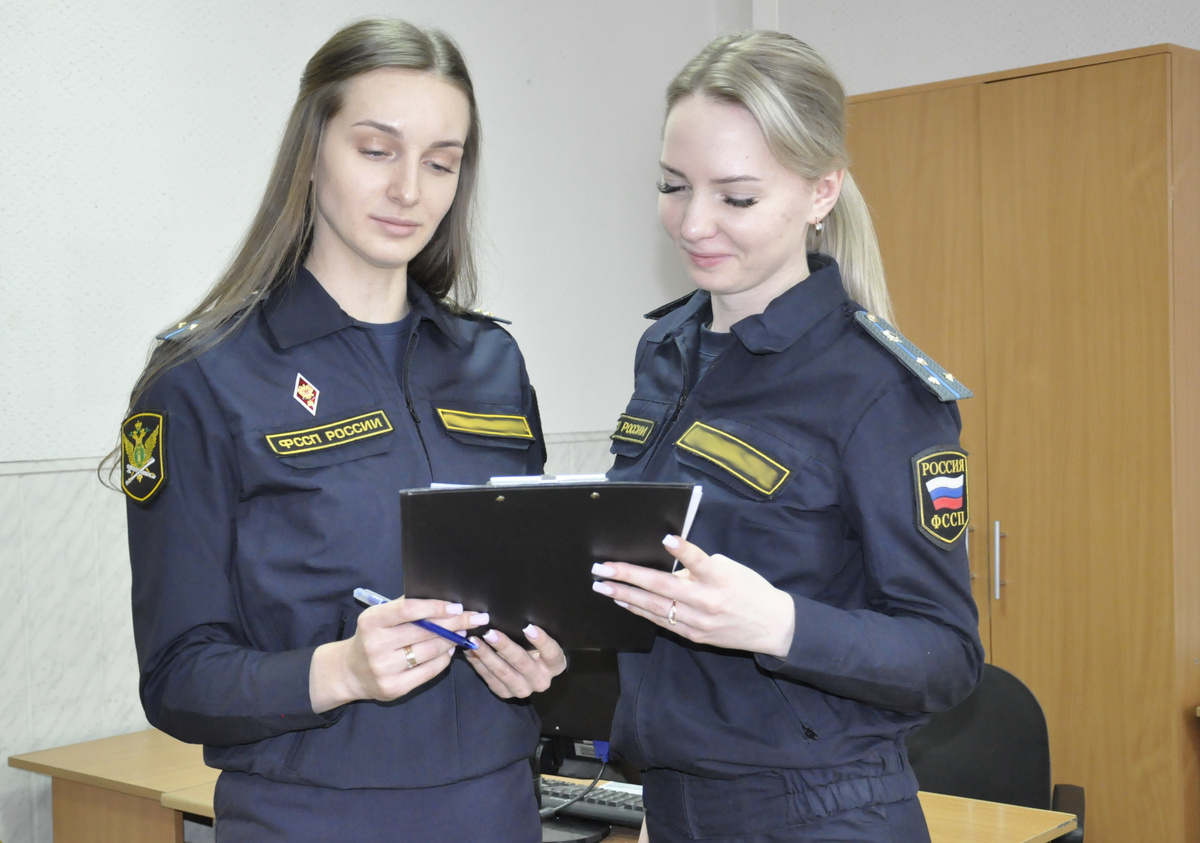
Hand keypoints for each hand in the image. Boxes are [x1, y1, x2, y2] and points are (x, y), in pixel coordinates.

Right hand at [309, 597, 487, 712]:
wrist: (350, 671)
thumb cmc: (373, 636)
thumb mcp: (380, 617)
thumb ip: (405, 607)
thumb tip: (444, 599)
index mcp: (371, 621)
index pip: (408, 610)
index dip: (435, 607)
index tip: (458, 606)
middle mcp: (375, 645)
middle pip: (424, 631)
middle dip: (455, 623)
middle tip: (475, 618)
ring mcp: (383, 669)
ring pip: (430, 651)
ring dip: (452, 640)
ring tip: (463, 632)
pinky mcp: (393, 688)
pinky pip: (429, 670)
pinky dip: (444, 658)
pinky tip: (450, 650)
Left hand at [465, 625, 566, 698]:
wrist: (532, 672)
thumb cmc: (537, 650)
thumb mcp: (540, 642)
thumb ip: (532, 633)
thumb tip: (513, 617)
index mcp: (554, 665)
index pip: (551, 652)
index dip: (541, 640)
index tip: (528, 627)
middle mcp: (541, 680)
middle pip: (522, 662)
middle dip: (504, 647)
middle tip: (490, 633)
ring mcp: (523, 690)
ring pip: (503, 672)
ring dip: (486, 655)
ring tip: (474, 641)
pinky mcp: (506, 694)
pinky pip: (490, 679)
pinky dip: (478, 664)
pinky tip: (470, 652)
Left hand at [592, 535, 795, 657]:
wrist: (771, 626)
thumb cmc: (749, 589)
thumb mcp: (730, 570)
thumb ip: (700, 567)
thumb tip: (668, 563)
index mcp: (720, 578)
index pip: (700, 561)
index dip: (684, 550)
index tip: (666, 539)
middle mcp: (707, 601)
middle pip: (663, 587)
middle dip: (629, 577)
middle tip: (603, 569)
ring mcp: (699, 622)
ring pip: (656, 608)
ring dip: (626, 596)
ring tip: (603, 586)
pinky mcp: (694, 636)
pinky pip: (662, 622)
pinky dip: (641, 610)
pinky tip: (623, 601)